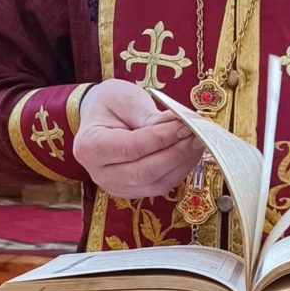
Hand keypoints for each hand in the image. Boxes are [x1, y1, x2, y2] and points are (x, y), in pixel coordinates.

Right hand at [73, 79, 203, 199]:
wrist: (101, 118)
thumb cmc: (110, 104)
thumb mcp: (124, 99)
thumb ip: (147, 114)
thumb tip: (178, 125)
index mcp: (90, 147)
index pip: (132, 148)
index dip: (162, 138)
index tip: (186, 124)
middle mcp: (100, 173)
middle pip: (145, 172)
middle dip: (177, 153)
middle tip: (199, 134)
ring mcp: (116, 186)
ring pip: (157, 183)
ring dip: (183, 163)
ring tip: (199, 142)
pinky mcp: (133, 191)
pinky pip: (161, 186)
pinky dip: (180, 170)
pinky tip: (191, 153)